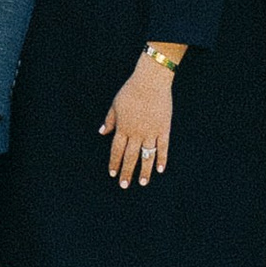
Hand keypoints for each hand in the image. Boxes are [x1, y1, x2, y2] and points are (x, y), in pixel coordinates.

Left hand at [101, 53, 175, 185]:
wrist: (151, 81)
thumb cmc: (131, 91)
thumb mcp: (115, 104)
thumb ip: (110, 120)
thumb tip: (102, 132)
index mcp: (123, 127)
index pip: (116, 150)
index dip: (114, 162)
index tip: (113, 174)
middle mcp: (136, 132)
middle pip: (130, 156)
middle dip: (127, 172)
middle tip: (124, 185)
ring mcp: (151, 132)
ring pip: (147, 156)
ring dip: (144, 170)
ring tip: (143, 183)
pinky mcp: (164, 129)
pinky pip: (163, 147)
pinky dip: (162, 159)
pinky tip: (160, 170)